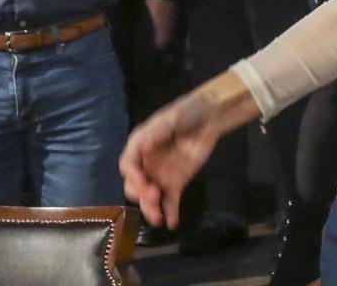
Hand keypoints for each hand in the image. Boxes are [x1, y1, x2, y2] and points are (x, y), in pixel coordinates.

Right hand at [120, 92, 220, 228]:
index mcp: (139, 147)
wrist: (208, 117)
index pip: (128, 165)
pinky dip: (170, 213)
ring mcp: (159, 176)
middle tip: (154, 193)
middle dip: (140, 193)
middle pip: (134, 186)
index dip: (132, 175)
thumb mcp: (172, 118)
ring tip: (157, 218)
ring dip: (151, 208)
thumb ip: (158, 132)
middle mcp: (145, 165)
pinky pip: (170, 201)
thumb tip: (144, 145)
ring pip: (149, 197)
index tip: (141, 179)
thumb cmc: (185, 113)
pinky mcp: (176, 182)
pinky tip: (171, 223)